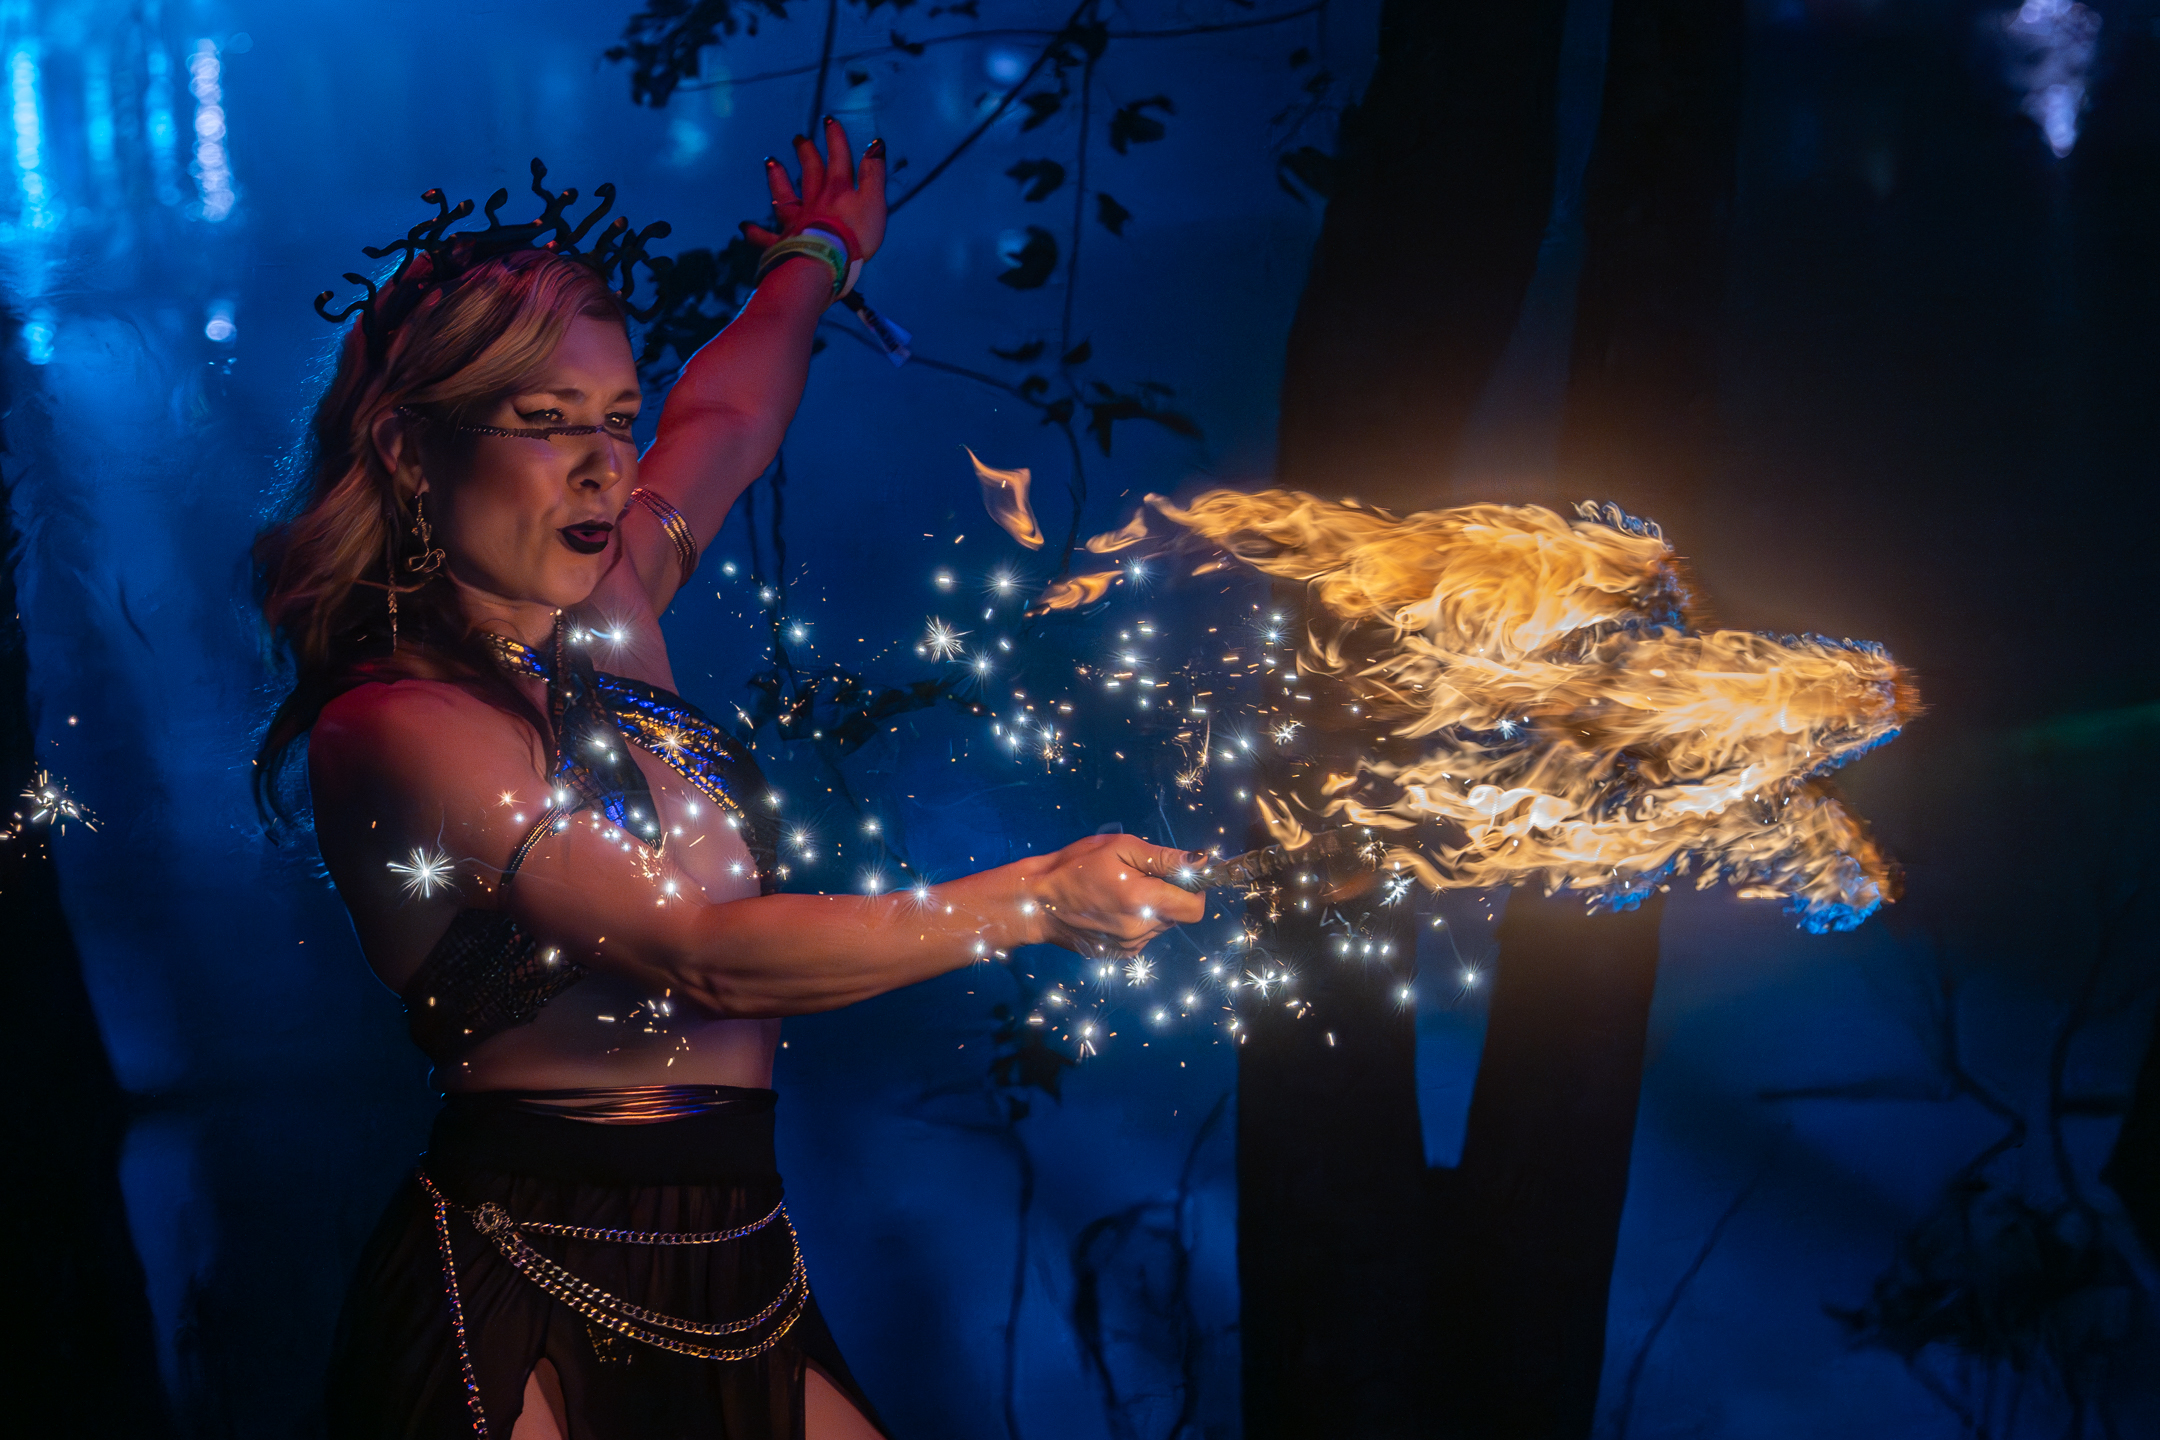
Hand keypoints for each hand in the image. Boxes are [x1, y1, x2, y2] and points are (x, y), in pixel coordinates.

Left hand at [744, 116, 886, 260]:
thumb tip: (875, 144)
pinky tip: (744, 226)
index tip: (829, 120)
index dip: (835, 139)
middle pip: (810, 173)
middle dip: (806, 153)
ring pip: (785, 197)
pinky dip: (756, 232)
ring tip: (770, 163)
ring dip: (777, 179)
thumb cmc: (854, 235)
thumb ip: (874, 174)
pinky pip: (766, 238)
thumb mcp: (873, 202)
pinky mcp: (784, 244)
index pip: (838, 159)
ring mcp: (796, 222)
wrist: (824, 261)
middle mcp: (814, 201)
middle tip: (798, 138)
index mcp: (837, 191)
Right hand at [1021, 834, 1206, 957]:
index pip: (1195, 908)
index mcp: (1144, 901)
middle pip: (1178, 915)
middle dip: (1169, 894)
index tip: (1181, 876)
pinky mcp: (1119, 954)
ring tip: (1122, 891)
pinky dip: (1138, 920)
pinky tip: (1113, 907)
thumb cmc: (1076, 866)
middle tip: (1140, 876)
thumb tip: (1201, 862)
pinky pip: (1144, 935)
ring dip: (1153, 907)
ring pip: (1161, 925)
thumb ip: (1164, 858)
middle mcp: (1141, 929)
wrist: (1037, 901)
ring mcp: (1130, 945)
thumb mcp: (1120, 848)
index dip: (1195, 890)